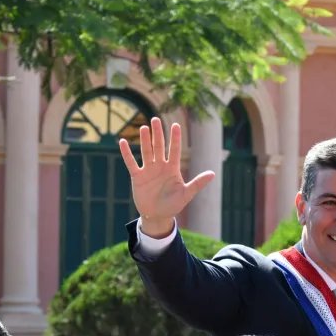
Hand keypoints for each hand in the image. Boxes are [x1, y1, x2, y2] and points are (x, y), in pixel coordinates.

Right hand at [119, 117, 215, 236]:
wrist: (158, 216)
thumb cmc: (173, 205)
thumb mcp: (186, 194)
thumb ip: (198, 183)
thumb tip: (213, 174)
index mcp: (172, 169)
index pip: (174, 150)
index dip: (175, 138)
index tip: (176, 125)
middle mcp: (160, 166)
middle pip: (159, 147)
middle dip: (158, 134)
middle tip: (155, 119)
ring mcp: (148, 170)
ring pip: (146, 152)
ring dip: (145, 140)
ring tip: (144, 128)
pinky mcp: (137, 176)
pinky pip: (131, 162)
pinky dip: (126, 153)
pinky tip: (122, 142)